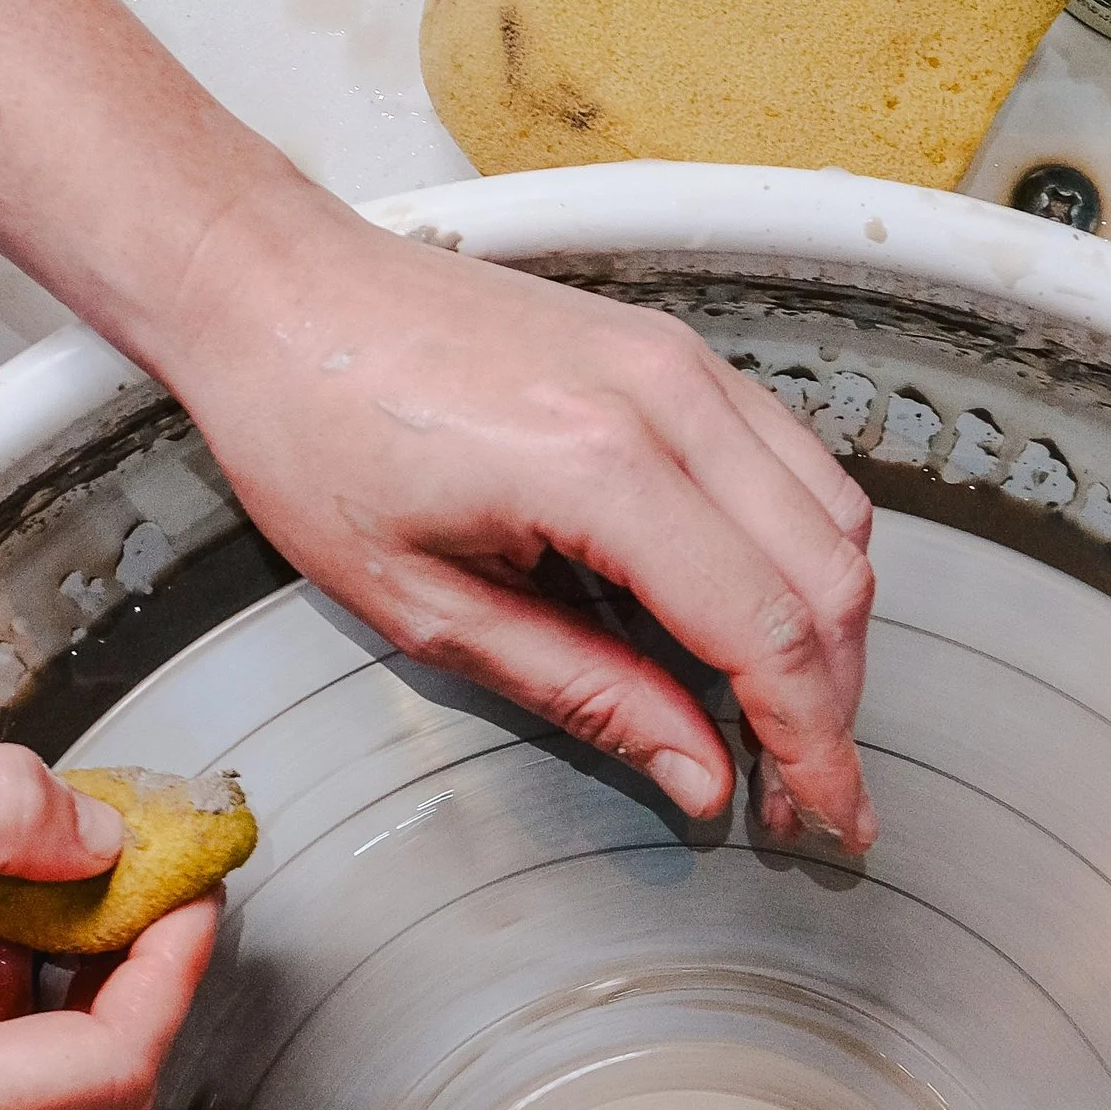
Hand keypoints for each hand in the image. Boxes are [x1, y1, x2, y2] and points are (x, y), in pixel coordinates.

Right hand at [0, 748, 216, 1109]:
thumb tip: (100, 829)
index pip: (109, 1061)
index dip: (171, 965)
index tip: (190, 886)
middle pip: (99, 1099)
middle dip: (141, 981)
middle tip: (154, 882)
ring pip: (52, 1104)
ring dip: (81, 996)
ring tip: (65, 890)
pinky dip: (19, 1017)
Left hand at [155, 185, 877, 852]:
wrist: (275, 290)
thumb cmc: (313, 430)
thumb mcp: (426, 607)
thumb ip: (584, 692)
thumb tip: (699, 772)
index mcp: (598, 466)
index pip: (767, 629)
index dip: (814, 744)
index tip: (830, 818)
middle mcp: (665, 399)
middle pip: (830, 576)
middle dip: (834, 701)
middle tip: (803, 794)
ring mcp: (680, 362)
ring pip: (832, 515)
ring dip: (827, 630)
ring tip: (780, 718)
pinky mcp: (674, 352)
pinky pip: (791, 462)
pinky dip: (800, 553)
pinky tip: (753, 617)